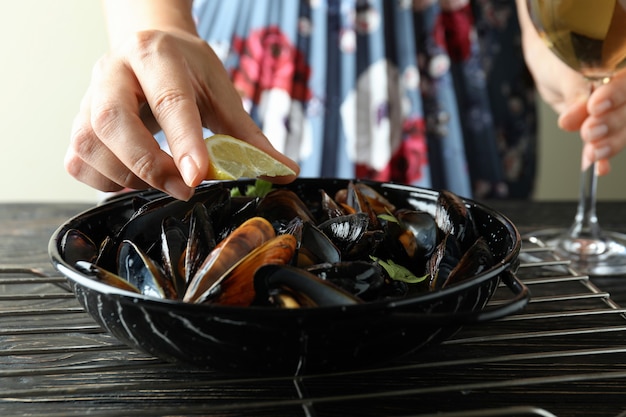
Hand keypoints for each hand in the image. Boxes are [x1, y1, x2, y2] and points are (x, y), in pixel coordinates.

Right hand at [65, 29, 298, 199]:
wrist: (150, 46)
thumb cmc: (187, 70)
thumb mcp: (222, 95)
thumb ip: (250, 138)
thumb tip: (286, 173)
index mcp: (156, 56)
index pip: (169, 101)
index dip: (183, 143)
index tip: (198, 178)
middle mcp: (114, 71)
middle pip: (112, 121)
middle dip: (148, 165)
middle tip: (183, 187)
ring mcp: (89, 95)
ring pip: (89, 144)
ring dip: (126, 176)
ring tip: (160, 180)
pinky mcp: (78, 121)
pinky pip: (78, 160)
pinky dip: (105, 180)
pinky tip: (133, 177)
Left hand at [558, 68, 625, 175]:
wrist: (550, 65)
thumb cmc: (559, 58)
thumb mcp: (564, 70)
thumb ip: (574, 91)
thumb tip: (573, 117)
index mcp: (622, 66)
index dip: (615, 95)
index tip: (594, 106)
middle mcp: (624, 88)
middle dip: (611, 123)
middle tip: (589, 131)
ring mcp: (618, 109)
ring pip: (623, 128)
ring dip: (609, 144)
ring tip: (593, 153)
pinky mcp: (604, 127)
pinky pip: (608, 142)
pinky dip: (604, 158)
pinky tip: (600, 169)